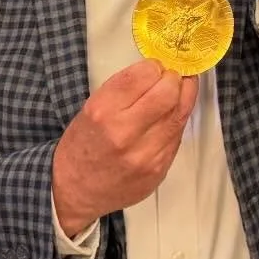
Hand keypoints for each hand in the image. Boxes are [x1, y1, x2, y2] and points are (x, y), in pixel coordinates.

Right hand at [52, 60, 198, 236]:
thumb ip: (124, 89)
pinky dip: (177, 121)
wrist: (76, 192)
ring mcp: (145, 155)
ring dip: (183, 97)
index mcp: (103, 111)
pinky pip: (178, 136)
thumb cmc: (82, 145)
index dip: (154, 66)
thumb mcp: (91, 108)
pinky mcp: (159, 170)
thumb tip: (158, 71)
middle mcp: (125, 133)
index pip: (143, 75)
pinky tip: (169, 117)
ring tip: (179, 91)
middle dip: (174, 78)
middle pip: (169, 93)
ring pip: (180, 114)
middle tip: (171, 77)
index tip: (155, 68)